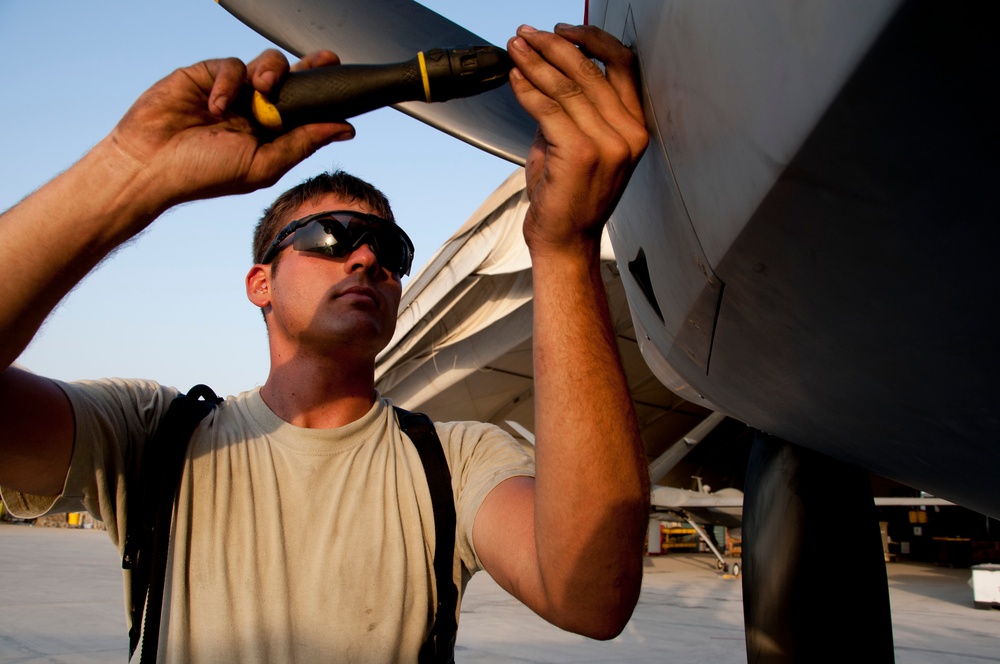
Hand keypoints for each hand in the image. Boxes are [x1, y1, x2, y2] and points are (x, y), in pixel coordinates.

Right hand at [107, 49, 353, 212]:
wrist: (151, 166)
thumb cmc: (204, 174)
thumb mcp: (263, 163)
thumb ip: (303, 142)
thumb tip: (345, 128)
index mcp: (271, 134)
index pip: (305, 108)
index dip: (324, 94)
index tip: (343, 82)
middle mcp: (255, 111)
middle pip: (292, 80)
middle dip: (311, 68)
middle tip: (327, 60)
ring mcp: (232, 93)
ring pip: (267, 66)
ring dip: (271, 72)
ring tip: (263, 88)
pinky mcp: (206, 76)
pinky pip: (232, 66)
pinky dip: (229, 83)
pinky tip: (217, 105)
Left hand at [507, 24, 647, 258]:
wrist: (565, 243)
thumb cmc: (570, 199)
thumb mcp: (579, 147)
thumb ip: (572, 111)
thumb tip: (545, 71)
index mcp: (635, 129)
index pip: (623, 65)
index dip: (593, 40)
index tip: (565, 31)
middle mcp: (628, 134)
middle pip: (591, 70)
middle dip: (553, 46)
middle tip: (526, 35)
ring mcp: (608, 144)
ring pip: (567, 86)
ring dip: (535, 62)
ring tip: (515, 49)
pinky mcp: (581, 153)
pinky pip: (549, 108)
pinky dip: (527, 89)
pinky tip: (514, 78)